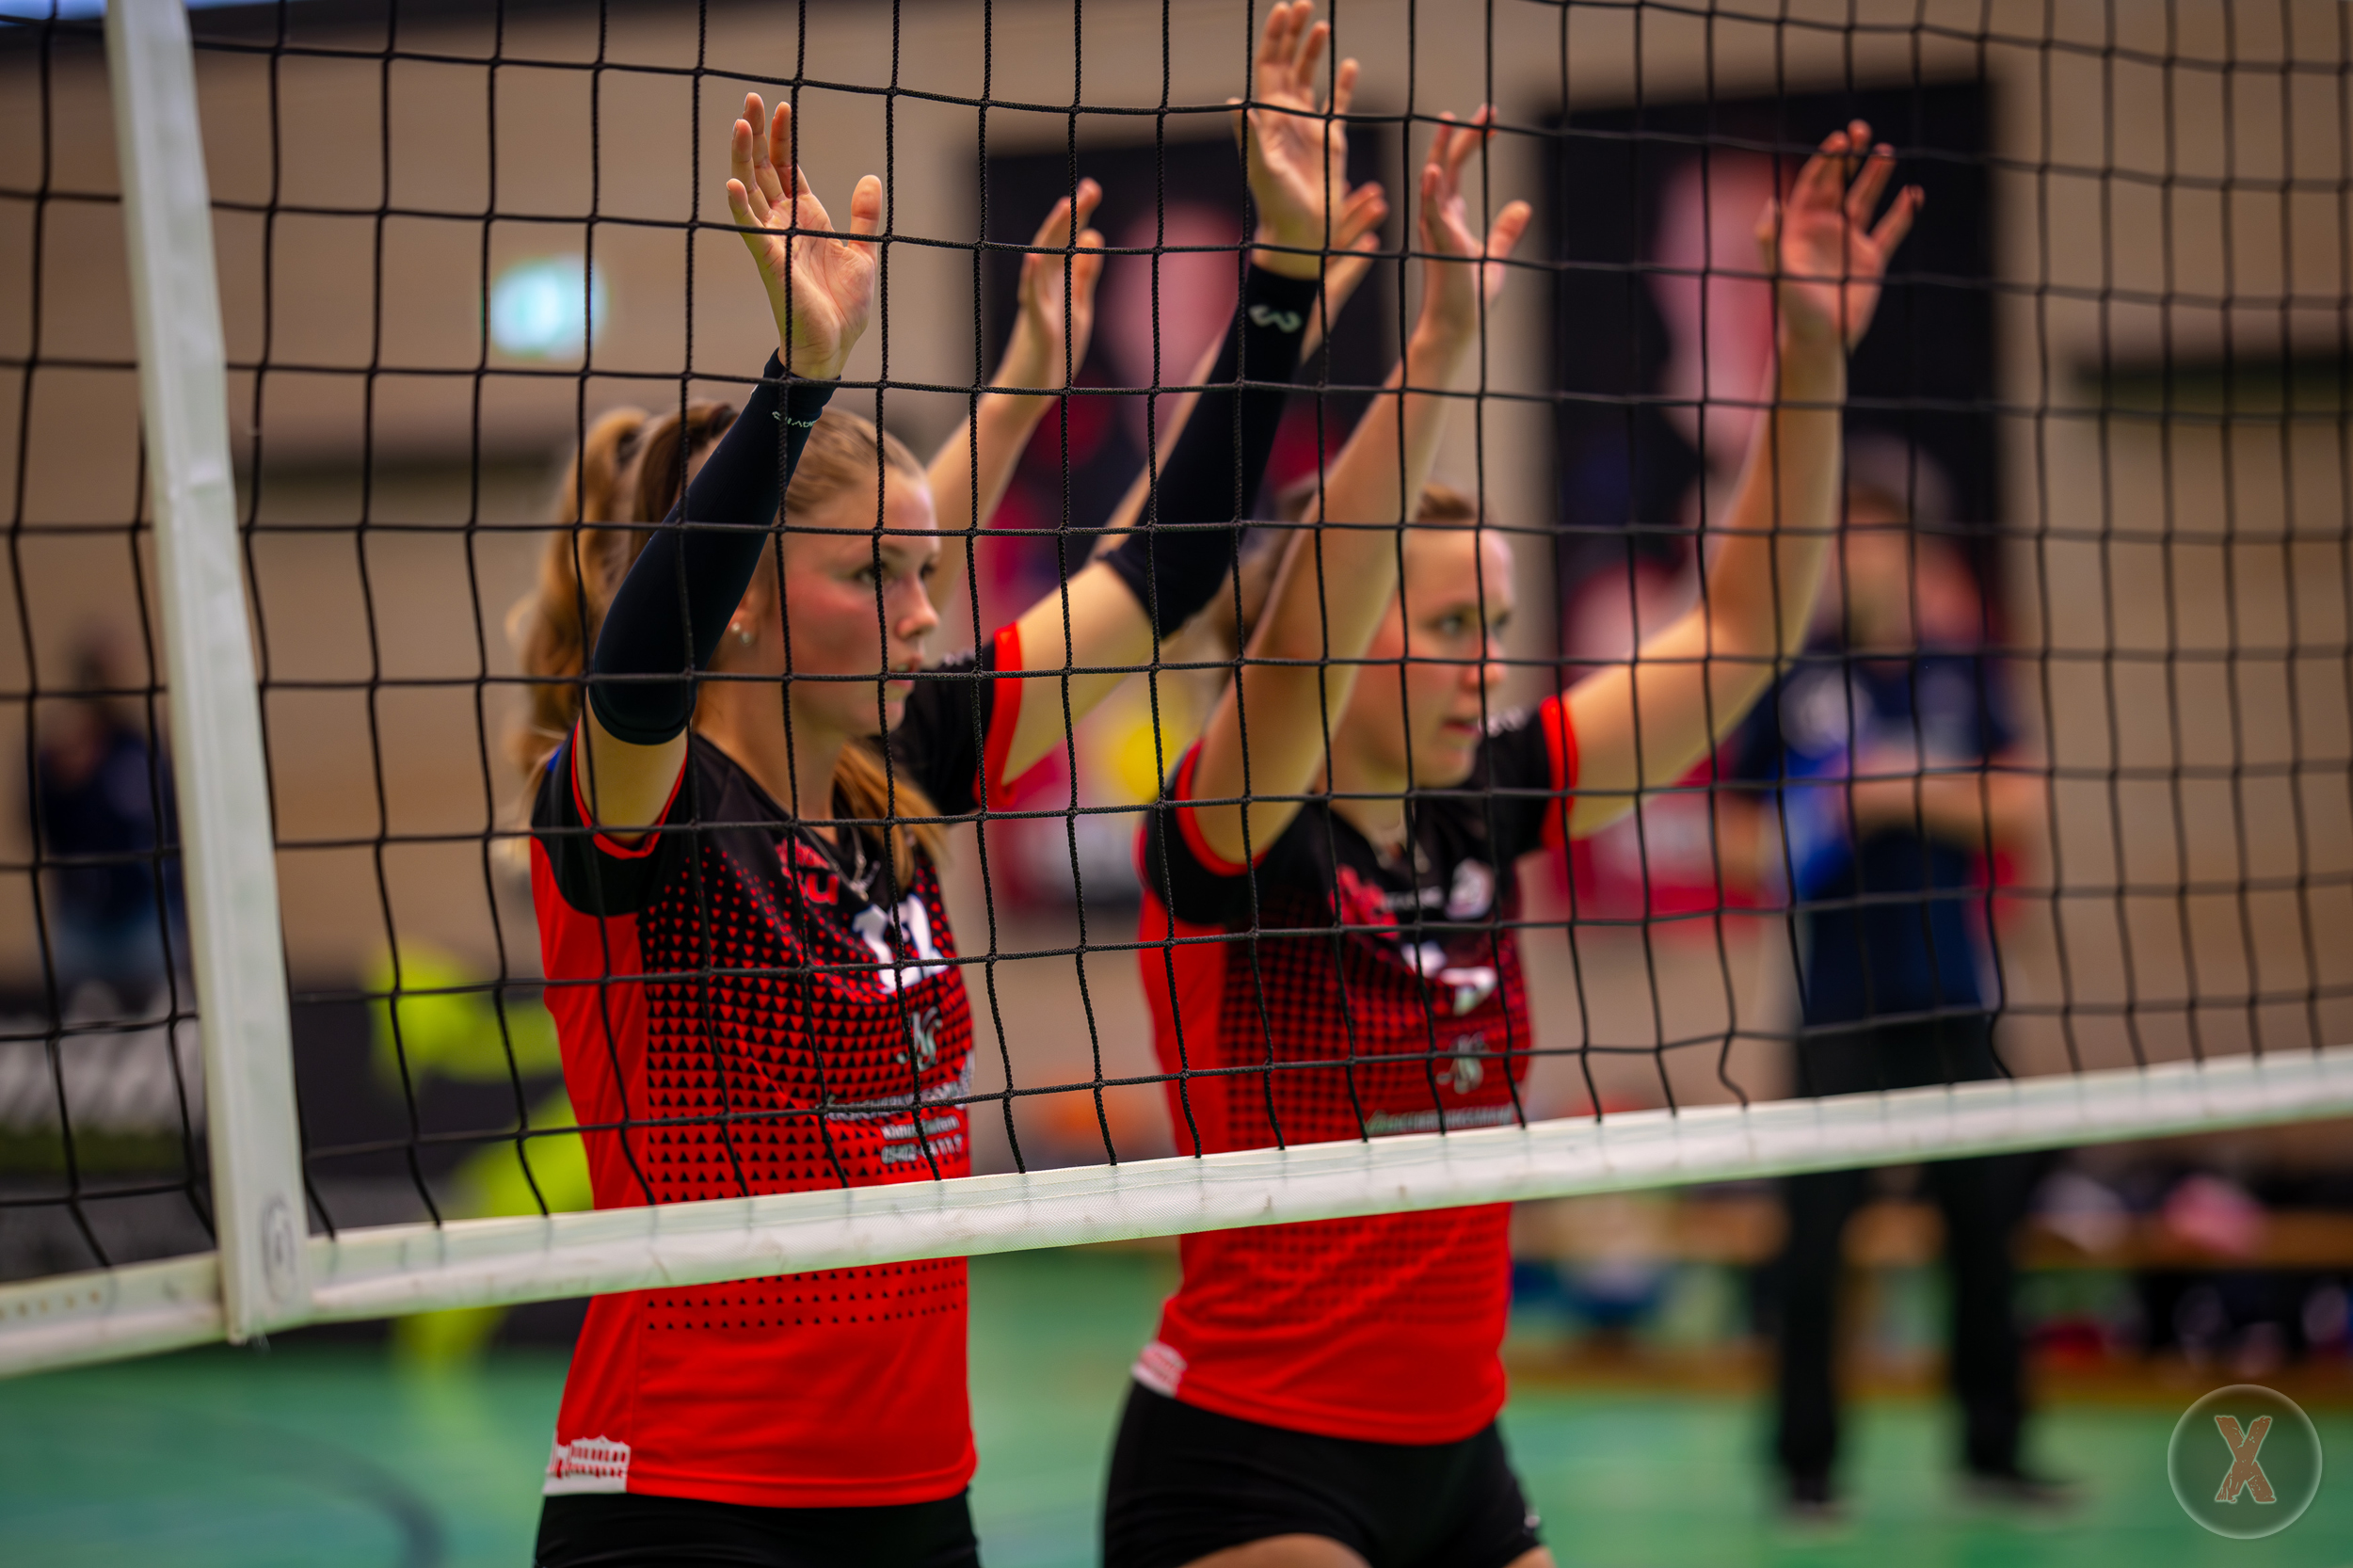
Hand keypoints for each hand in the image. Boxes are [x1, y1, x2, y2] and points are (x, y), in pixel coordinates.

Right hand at [725, 93, 880, 379]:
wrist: (834, 346)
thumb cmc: (843, 306)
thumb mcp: (862, 252)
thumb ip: (863, 216)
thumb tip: (869, 178)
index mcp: (806, 218)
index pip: (788, 167)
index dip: (783, 137)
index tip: (782, 105)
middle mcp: (784, 224)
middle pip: (765, 169)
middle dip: (759, 134)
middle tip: (752, 98)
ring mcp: (773, 240)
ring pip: (751, 190)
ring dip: (744, 158)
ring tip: (741, 123)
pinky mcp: (770, 261)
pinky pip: (749, 229)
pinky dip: (739, 207)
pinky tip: (733, 181)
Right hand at [998, 180, 1106, 392]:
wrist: (1029, 392)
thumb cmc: (1054, 351)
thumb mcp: (1078, 308)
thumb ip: (1084, 275)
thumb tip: (1093, 236)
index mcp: (1058, 283)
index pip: (1069, 241)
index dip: (1080, 215)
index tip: (1091, 187)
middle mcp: (1045, 288)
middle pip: (1056, 244)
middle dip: (1071, 216)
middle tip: (1088, 188)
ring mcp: (1038, 306)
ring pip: (1042, 264)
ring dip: (1052, 236)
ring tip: (1064, 209)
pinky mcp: (1035, 329)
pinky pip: (1030, 301)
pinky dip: (1031, 279)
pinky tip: (1034, 258)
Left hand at [1238, 1, 1385, 278]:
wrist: (1300, 231)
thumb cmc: (1276, 204)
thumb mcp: (1261, 168)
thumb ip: (1251, 135)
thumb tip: (1235, 101)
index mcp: (1268, 117)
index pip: (1269, 67)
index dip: (1275, 38)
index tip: (1284, 10)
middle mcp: (1286, 116)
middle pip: (1288, 64)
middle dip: (1294, 35)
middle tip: (1303, 4)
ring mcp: (1308, 126)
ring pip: (1311, 78)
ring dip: (1315, 52)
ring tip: (1322, 26)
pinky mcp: (1331, 140)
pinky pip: (1338, 105)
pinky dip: (1344, 85)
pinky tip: (1349, 65)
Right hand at [1413, 108, 1531, 347]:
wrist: (1458, 326)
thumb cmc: (1471, 298)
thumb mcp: (1495, 257)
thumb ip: (1505, 233)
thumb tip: (1522, 207)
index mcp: (1450, 218)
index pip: (1457, 170)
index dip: (1473, 143)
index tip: (1492, 122)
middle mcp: (1438, 218)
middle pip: (1447, 165)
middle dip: (1464, 137)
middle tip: (1485, 111)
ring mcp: (1435, 229)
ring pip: (1434, 180)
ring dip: (1442, 151)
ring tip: (1451, 121)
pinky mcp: (1437, 244)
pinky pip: (1430, 211)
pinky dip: (1430, 190)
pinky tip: (1434, 168)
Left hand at [1758, 119, 1921, 352]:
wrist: (1819, 339)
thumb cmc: (1793, 308)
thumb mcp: (1779, 270)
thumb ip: (1772, 238)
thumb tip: (1771, 202)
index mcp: (1801, 227)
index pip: (1814, 184)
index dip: (1826, 161)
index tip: (1840, 140)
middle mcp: (1826, 229)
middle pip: (1840, 183)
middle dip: (1850, 157)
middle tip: (1862, 130)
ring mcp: (1850, 242)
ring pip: (1865, 199)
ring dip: (1875, 176)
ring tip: (1887, 151)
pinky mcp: (1871, 260)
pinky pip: (1890, 230)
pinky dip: (1902, 212)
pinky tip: (1913, 193)